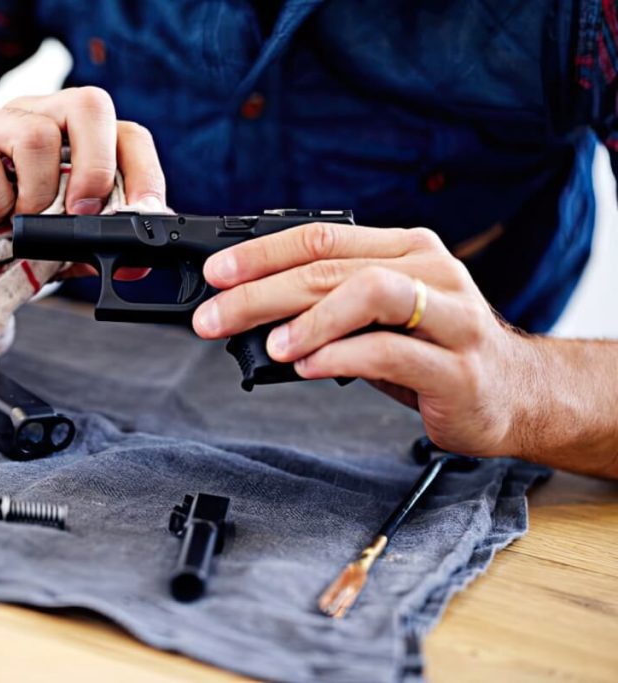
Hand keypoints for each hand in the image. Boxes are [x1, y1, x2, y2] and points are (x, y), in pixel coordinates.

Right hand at [0, 87, 166, 286]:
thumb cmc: (1, 240)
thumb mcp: (60, 249)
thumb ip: (95, 247)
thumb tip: (138, 263)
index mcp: (69, 136)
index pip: (124, 131)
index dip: (144, 170)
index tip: (145, 212)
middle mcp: (33, 117)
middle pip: (87, 104)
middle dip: (97, 165)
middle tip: (83, 212)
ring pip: (35, 135)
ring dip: (39, 194)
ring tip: (24, 220)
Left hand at [192, 222, 538, 456]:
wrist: (516, 395)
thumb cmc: (435, 352)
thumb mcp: (379, 318)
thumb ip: (327, 305)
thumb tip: (248, 312)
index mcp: (405, 250)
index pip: (321, 237)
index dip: (260, 253)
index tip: (216, 275)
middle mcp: (431, 271)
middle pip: (332, 267)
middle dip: (261, 291)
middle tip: (215, 316)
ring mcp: (451, 316)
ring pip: (369, 293)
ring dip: (308, 317)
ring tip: (268, 343)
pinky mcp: (458, 367)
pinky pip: (391, 351)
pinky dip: (340, 356)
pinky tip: (307, 367)